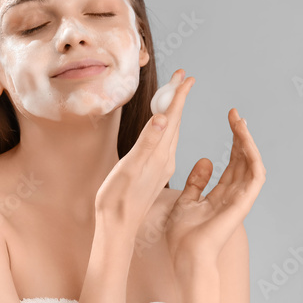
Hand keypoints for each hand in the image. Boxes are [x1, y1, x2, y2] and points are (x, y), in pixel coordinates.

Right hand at [95, 69, 194, 239]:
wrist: (118, 227)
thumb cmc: (118, 199)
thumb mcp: (131, 169)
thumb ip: (147, 143)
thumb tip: (163, 117)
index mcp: (160, 155)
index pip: (173, 118)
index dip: (178, 95)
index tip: (185, 75)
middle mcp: (164, 159)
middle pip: (174, 122)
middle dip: (178, 98)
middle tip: (182, 77)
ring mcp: (160, 167)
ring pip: (170, 133)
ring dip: (173, 113)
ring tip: (175, 96)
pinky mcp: (153, 175)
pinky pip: (164, 144)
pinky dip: (165, 129)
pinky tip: (164, 130)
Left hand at [163, 108, 265, 268]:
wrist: (186, 256)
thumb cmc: (183, 236)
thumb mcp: (186, 200)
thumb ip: (196, 182)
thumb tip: (206, 159)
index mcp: (221, 196)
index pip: (232, 164)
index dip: (233, 142)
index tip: (230, 120)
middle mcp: (234, 196)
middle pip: (243, 160)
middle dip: (240, 136)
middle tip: (235, 113)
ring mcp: (241, 200)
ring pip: (251, 164)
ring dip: (247, 141)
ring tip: (240, 121)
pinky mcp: (244, 203)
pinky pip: (255, 175)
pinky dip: (252, 156)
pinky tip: (244, 139)